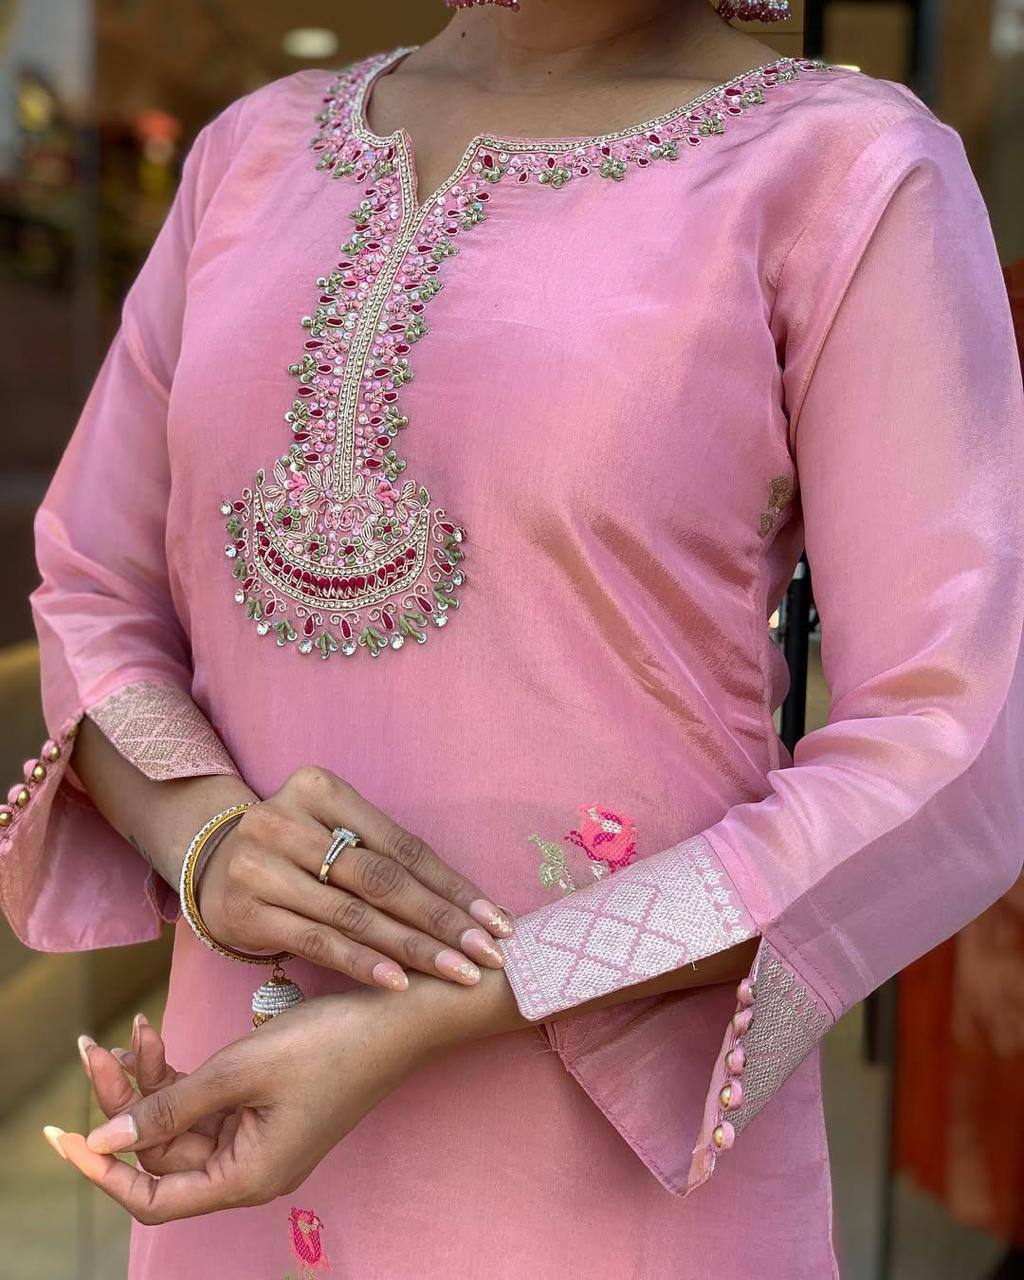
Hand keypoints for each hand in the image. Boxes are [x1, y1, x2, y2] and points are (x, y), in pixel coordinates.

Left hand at [51, 980, 522, 1223]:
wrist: (404, 1012)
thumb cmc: (334, 1042)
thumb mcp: (245, 1067)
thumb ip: (172, 1105)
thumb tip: (105, 1139)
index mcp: (249, 1174)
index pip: (154, 1195)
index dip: (105, 1170)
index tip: (65, 1133)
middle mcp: (251, 1164)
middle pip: (164, 1150)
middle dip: (126, 1100)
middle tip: (94, 1047)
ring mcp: (260, 1134)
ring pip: (182, 1120)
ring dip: (151, 1079)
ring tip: (127, 1031)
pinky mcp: (267, 1104)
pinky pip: (207, 1099)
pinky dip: (181, 1072)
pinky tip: (156, 1035)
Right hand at [197, 766, 512, 989]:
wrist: (214, 866)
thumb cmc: (299, 851)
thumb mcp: (336, 832)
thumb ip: (388, 858)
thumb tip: (474, 906)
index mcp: (320, 788)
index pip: (401, 845)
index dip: (452, 885)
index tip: (496, 920)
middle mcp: (286, 820)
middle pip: (382, 879)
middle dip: (442, 921)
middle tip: (488, 953)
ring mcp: (261, 866)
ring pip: (354, 915)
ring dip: (412, 949)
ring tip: (457, 973)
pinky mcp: (248, 911)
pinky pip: (318, 941)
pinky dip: (363, 963)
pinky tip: (399, 981)